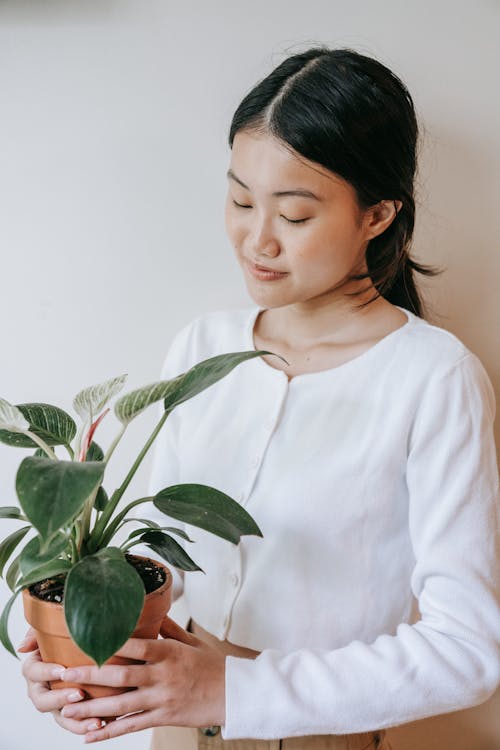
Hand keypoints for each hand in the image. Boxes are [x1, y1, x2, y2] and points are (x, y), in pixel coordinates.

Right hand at [18, 627, 105, 734]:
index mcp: (35, 668)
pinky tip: (103, 724)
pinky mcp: (70, 711)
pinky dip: (86, 726)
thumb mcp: (53, 628)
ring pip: (60, 717)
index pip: (33, 672)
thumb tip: (22, 647)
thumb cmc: (67, 635)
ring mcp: (55, 702)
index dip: (47, 672)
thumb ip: (38, 633)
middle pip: (42, 700)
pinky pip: (75, 723)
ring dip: (76, 721)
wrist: (89, 645)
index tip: (63, 670)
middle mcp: (41, 688)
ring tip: (96, 720)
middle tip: (80, 694)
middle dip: (59, 699)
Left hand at [57, 616, 225, 743]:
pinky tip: (90, 735)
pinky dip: (109, 732)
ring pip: (121, 705)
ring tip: (66, 710)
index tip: (87, 639)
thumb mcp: (191, 641)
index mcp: (168, 652)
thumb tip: (154, 612)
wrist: (235, 693)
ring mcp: (162, 699)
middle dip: (90, 676)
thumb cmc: (212, 664)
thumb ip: (169, 629)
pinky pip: (132, 726)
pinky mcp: (164, 718)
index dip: (110, 644)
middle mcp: (162, 675)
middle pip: (121, 677)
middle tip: (65, 675)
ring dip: (92, 708)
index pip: (135, 646)